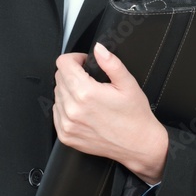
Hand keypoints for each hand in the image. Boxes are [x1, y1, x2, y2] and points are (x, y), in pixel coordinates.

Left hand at [53, 43, 168, 184]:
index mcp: (86, 93)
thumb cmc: (135, 117)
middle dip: (73, 74)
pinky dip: (66, 107)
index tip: (85, 63)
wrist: (139, 146)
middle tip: (91, 81)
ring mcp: (67, 124)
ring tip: (89, 98)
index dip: (75, 59)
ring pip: (57, 94)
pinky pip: (56, 112)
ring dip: (69, 91)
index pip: (63, 63)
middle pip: (59, 77)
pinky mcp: (65, 135)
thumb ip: (111, 63)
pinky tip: (84, 110)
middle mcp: (72, 109)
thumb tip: (98, 49)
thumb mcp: (128, 84)